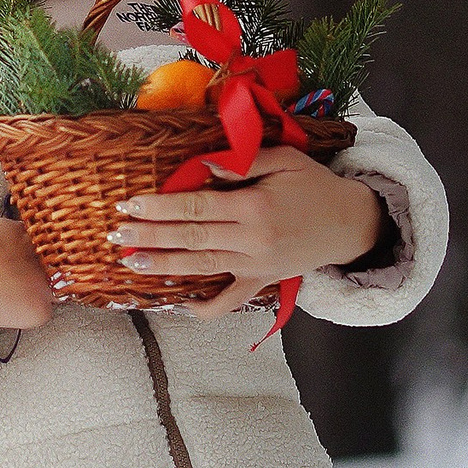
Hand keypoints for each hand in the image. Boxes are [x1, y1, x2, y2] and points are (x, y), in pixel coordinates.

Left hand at [108, 146, 381, 319]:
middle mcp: (251, 240)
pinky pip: (230, 301)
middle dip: (149, 237)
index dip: (159, 208)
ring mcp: (255, 265)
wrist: (351, 223)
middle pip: (190, 238)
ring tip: (130, 263)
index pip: (196, 207)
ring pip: (201, 268)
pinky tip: (179, 303)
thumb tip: (203, 164)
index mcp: (254, 207)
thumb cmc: (314, 185)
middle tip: (116, 236)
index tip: (130, 205)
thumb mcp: (285, 159)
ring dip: (163, 267)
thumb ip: (243, 161)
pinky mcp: (262, 282)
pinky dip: (204, 307)